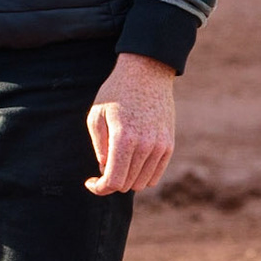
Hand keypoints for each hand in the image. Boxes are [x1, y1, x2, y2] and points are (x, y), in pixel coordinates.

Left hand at [85, 52, 176, 194]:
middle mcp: (145, 145)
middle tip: (102, 169)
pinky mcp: (169, 145)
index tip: (91, 182)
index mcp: (123, 138)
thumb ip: (99, 146)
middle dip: (111, 182)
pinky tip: (132, 163)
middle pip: (127, 185)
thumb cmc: (116, 92)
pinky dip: (143, 176)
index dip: (99, 188)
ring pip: (142, 183)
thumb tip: (105, 170)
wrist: (146, 72)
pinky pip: (155, 175)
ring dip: (127, 179)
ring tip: (118, 162)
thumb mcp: (97, 115)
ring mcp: (160, 146)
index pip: (113, 181)